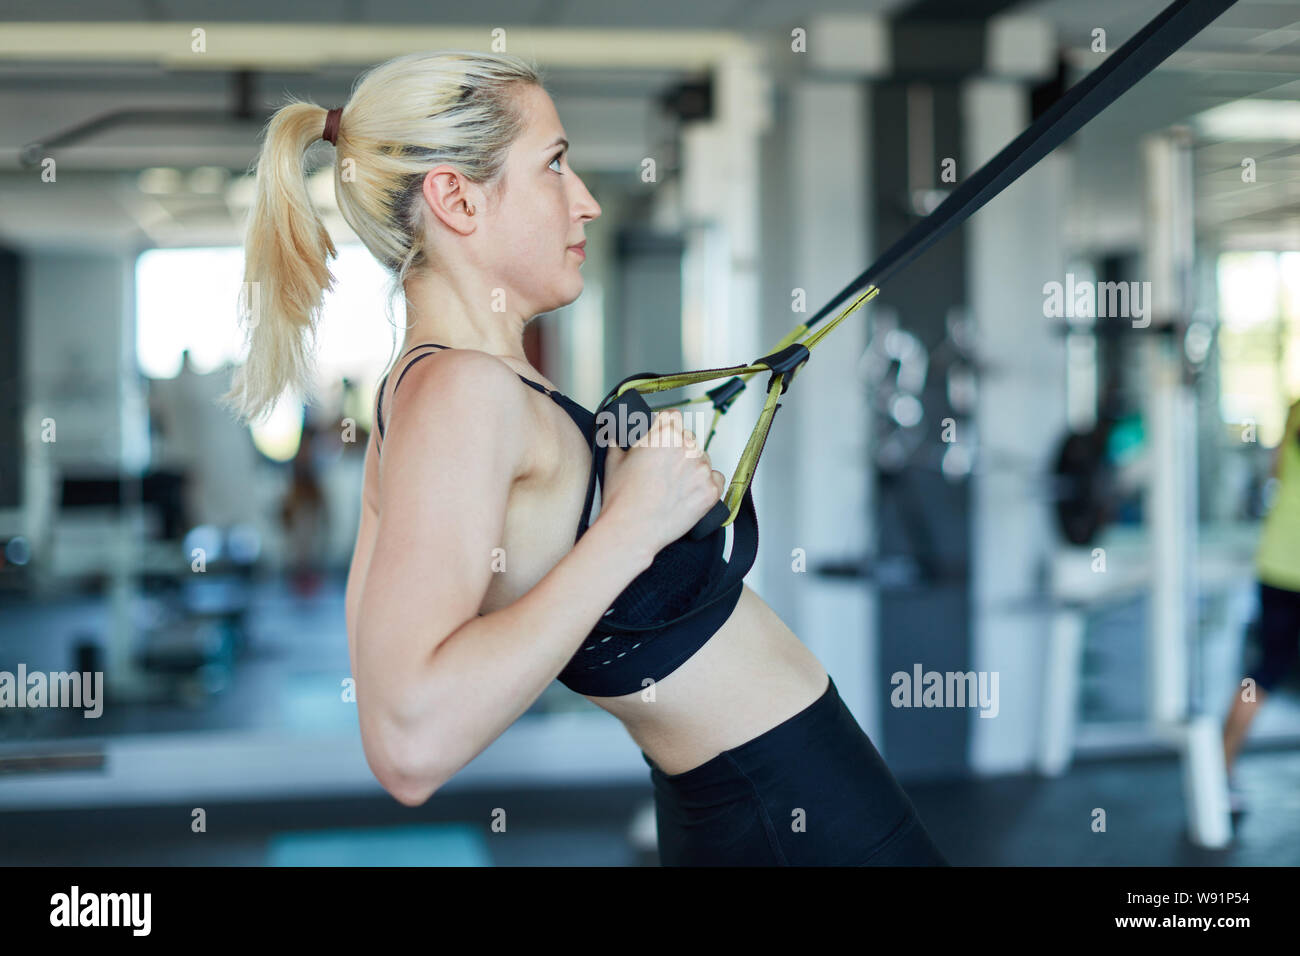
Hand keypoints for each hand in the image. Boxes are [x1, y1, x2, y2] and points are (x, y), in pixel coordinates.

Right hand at [600, 409, 726, 553]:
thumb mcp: (613, 463)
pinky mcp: (711, 491)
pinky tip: (689, 492)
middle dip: (678, 449)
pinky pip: (716, 479)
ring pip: (703, 458)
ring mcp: (702, 469)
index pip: (674, 416)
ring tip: (674, 485)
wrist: (632, 530)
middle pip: (689, 438)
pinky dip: (707, 484)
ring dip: (693, 467)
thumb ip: (617, 443)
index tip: (664, 436)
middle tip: (665, 468)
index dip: (667, 426)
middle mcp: (687, 447)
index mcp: (665, 434)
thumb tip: (616, 438)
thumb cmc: (623, 499)